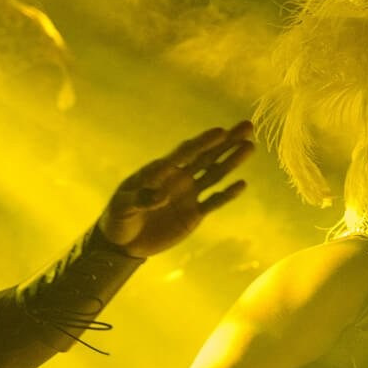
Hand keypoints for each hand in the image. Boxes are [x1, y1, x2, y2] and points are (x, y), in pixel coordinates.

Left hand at [96, 122, 252, 257]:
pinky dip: (227, 194)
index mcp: (160, 170)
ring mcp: (188, 195)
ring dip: (231, 161)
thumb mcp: (123, 207)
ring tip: (249, 146)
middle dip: (226, 142)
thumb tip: (160, 196)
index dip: (202, 142)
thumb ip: (140, 200)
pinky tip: (241, 184)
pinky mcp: (194, 214)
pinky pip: (214, 202)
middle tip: (247, 126)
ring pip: (214, 174)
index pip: (185, 153)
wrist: (123, 242)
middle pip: (206, 156)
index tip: (220, 131)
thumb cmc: (118, 217)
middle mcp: (178, 178)